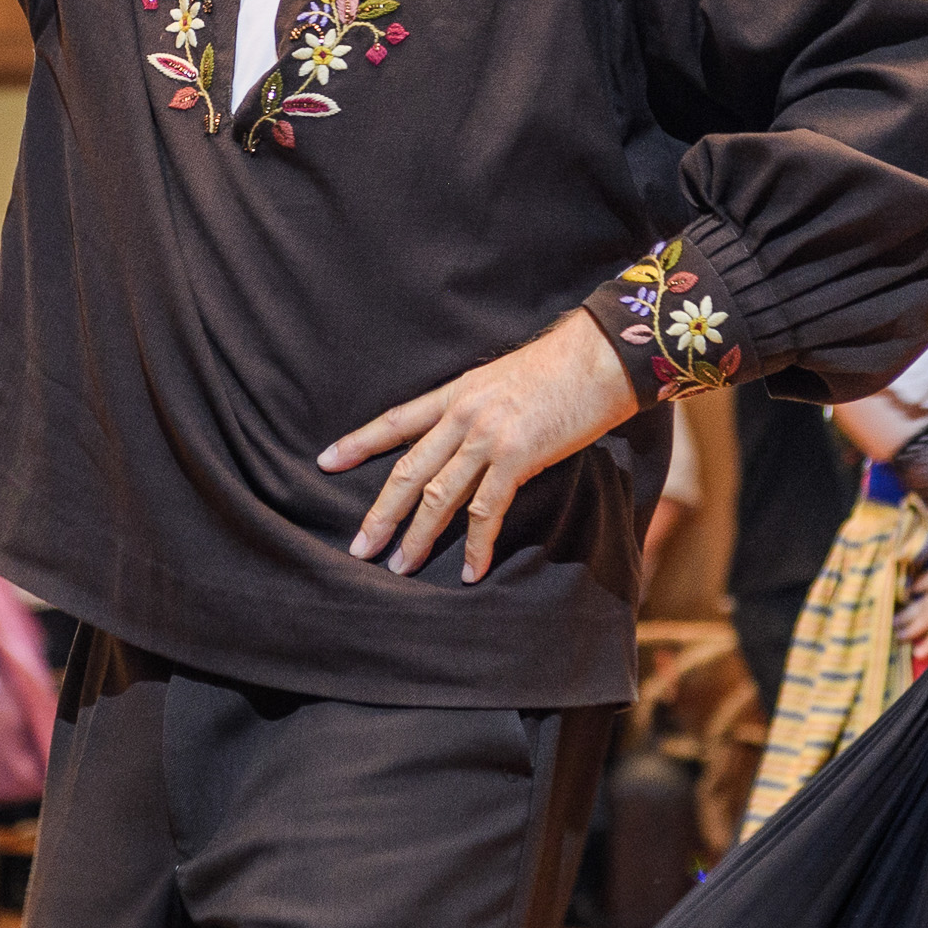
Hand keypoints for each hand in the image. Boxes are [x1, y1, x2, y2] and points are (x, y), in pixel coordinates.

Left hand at [319, 309, 640, 581]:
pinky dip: (477, 546)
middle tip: (359, 547)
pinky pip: (487, 511)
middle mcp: (463, 415)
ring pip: (438, 496)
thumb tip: (464, 438)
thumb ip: (477, 408)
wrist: (602, 355)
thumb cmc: (561, 368)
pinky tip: (471, 571)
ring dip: (418, 537)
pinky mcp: (518, 457)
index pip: (395, 421)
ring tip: (401, 567)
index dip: (358, 443)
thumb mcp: (503, 380)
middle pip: (408, 470)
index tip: (326, 461)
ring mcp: (488, 436)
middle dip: (381, 512)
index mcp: (456, 393)